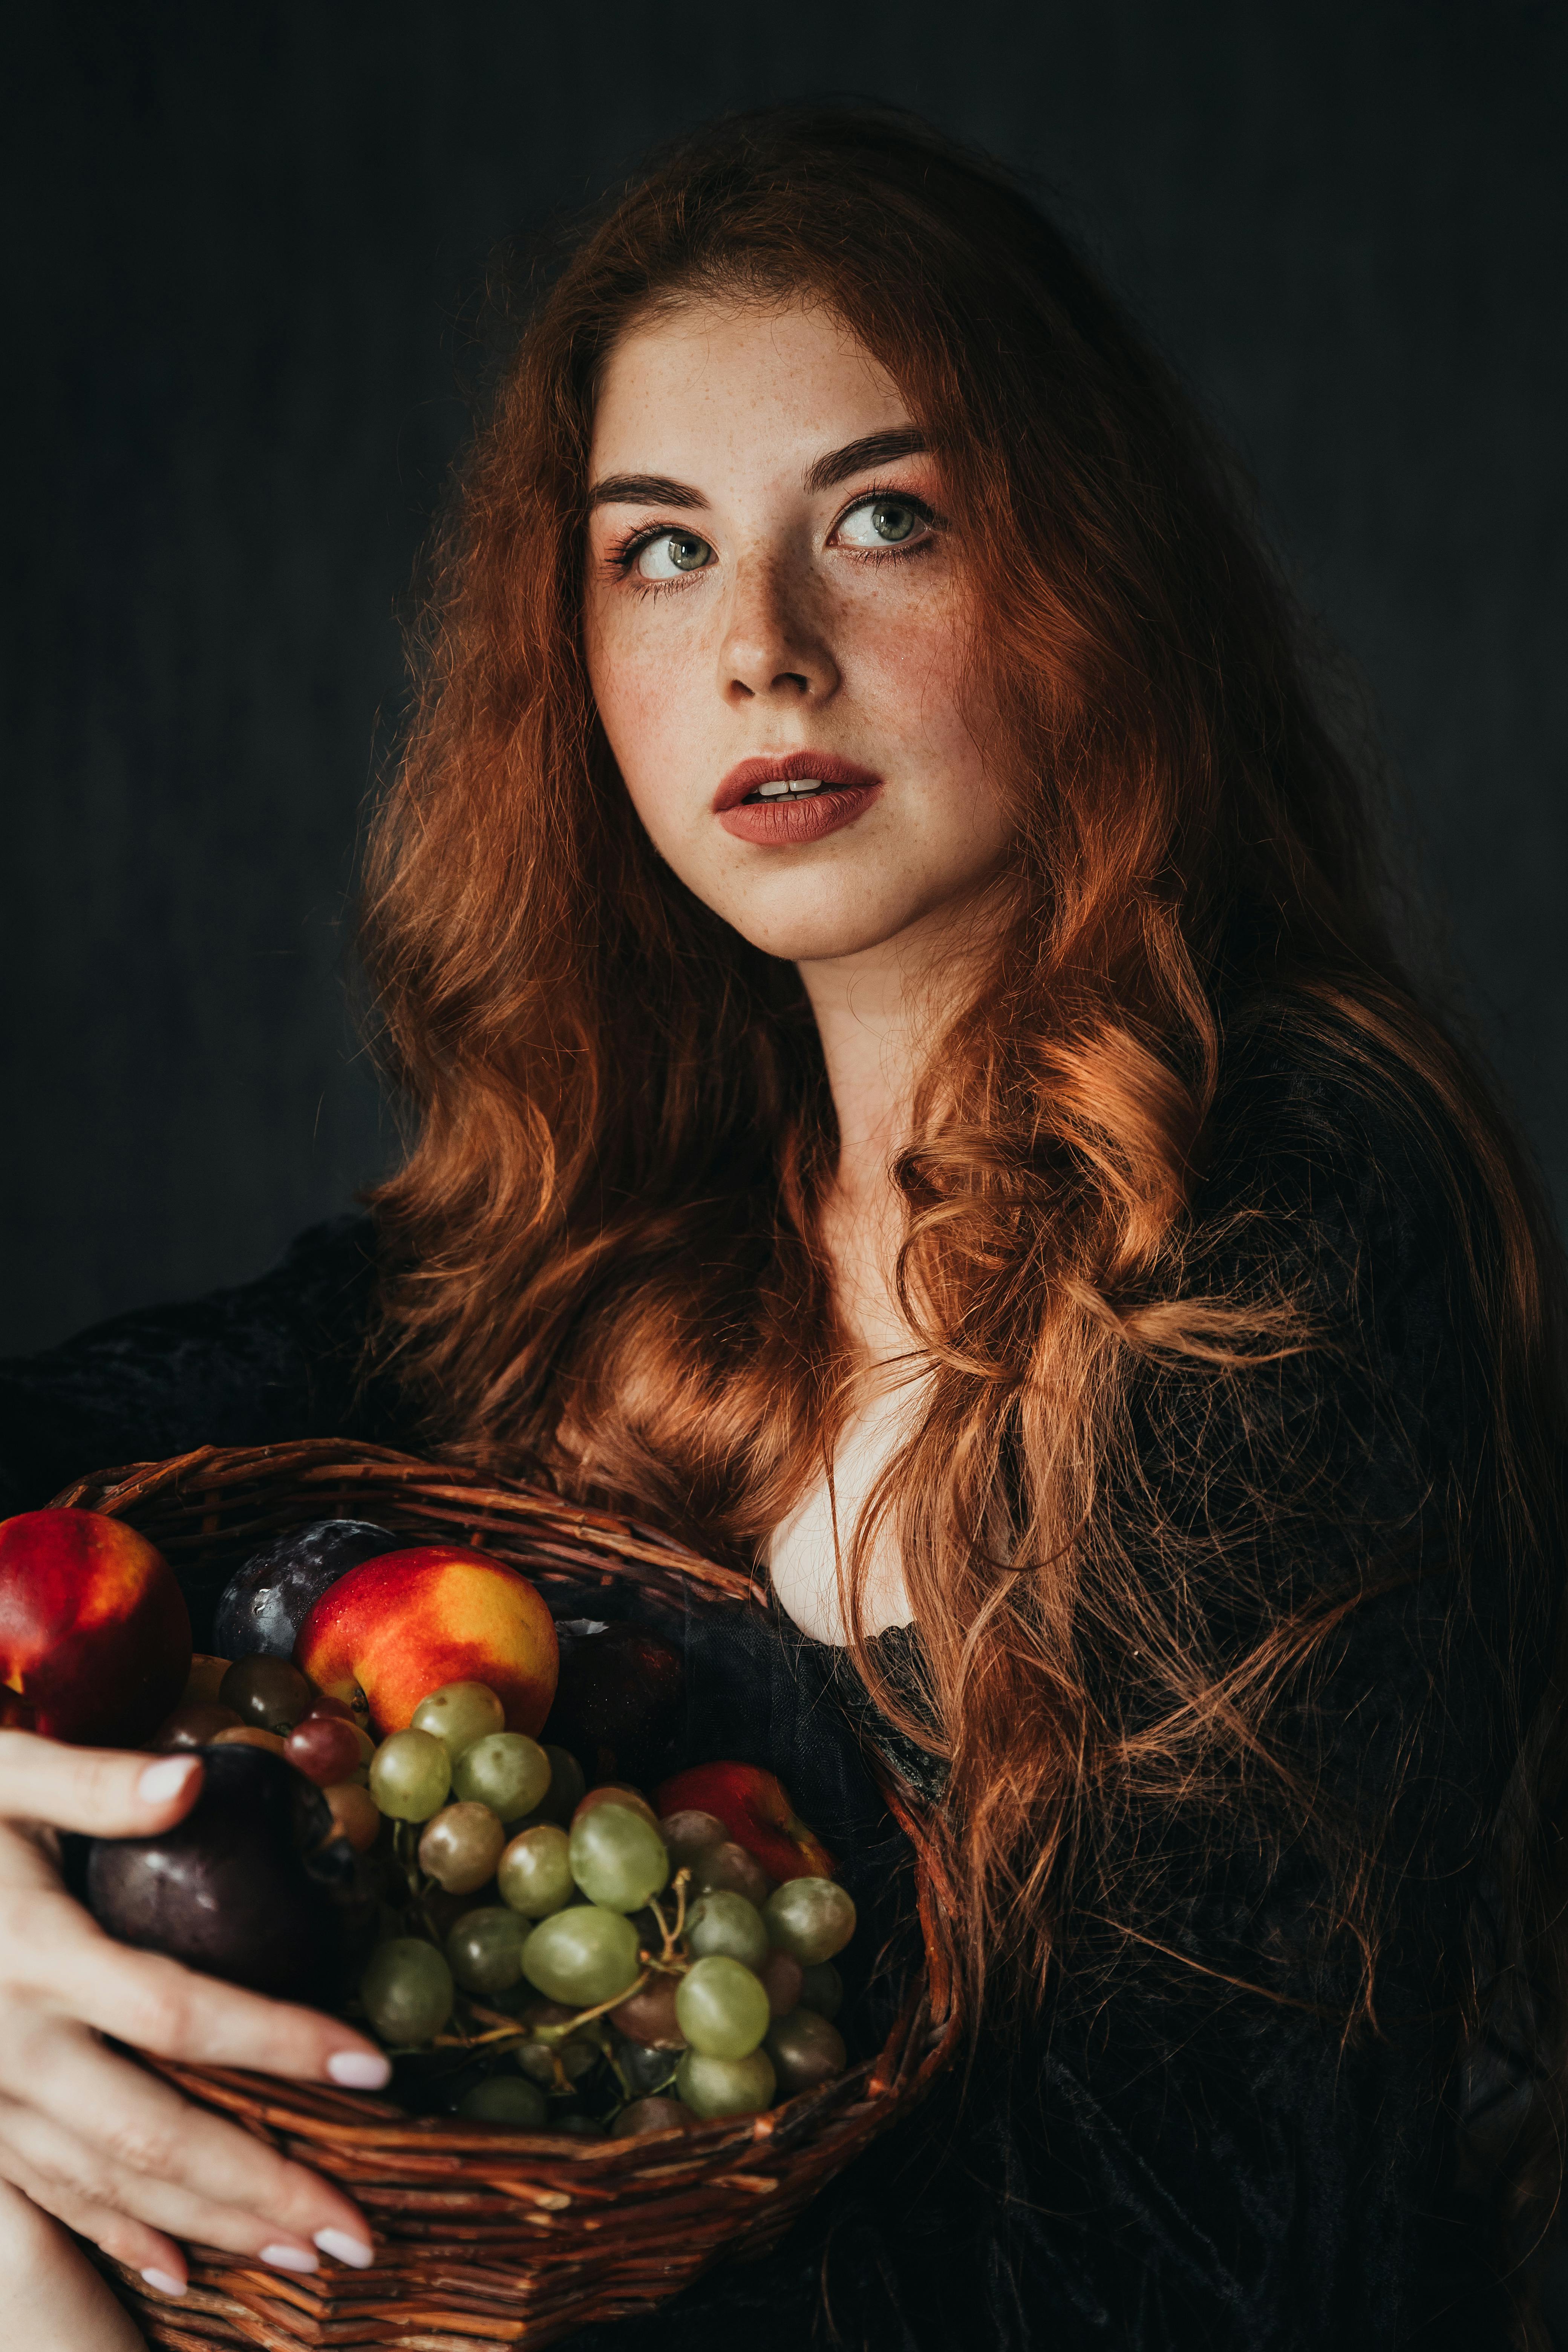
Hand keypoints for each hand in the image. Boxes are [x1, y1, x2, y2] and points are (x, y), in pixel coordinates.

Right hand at [0, 1729, 388, 2296]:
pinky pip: (50, 2200)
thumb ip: (94, 1784)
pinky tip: (181, 2271)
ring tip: (307, 2247)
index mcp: (37, 1957)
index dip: (277, 2041)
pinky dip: (119, 2240)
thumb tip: (187, 1779)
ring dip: (213, 2226)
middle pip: (154, 2132)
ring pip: (111, 2184)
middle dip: (263, 2185)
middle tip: (360, 2222)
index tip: (372, 2065)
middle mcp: (10, 2047)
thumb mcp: (3, 1776)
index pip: (178, 2013)